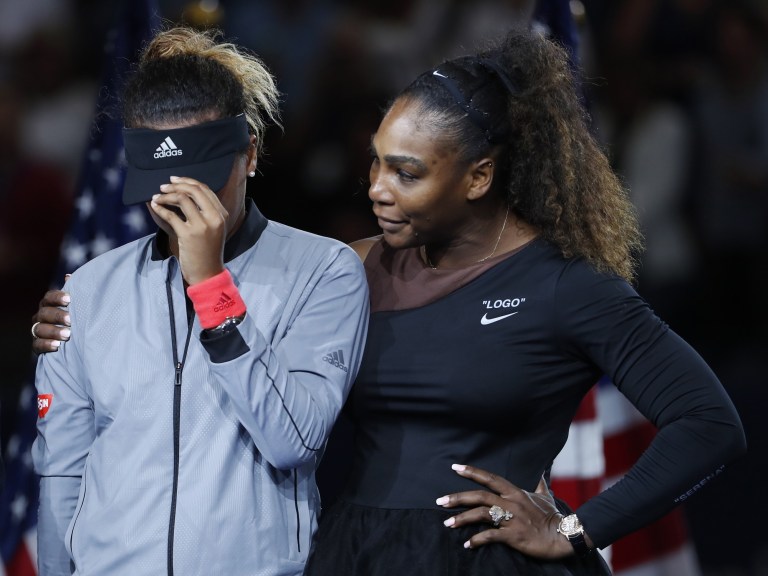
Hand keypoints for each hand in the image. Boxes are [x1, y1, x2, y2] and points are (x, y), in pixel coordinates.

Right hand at [32, 278, 71, 353]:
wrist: (75, 340)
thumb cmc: (76, 317)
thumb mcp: (77, 305)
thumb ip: (74, 292)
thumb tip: (68, 276)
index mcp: (50, 304)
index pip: (49, 297)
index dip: (57, 297)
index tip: (69, 299)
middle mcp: (41, 316)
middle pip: (44, 313)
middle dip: (57, 316)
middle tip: (70, 320)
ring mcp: (38, 330)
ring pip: (40, 329)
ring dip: (54, 331)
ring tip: (67, 334)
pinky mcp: (37, 345)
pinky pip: (37, 345)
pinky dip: (46, 345)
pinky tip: (57, 345)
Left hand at [150, 176, 226, 284]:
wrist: (207, 273)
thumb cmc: (207, 251)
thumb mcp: (212, 229)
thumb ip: (204, 212)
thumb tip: (182, 193)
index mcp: (221, 214)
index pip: (204, 189)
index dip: (187, 181)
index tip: (174, 180)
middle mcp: (214, 217)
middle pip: (194, 190)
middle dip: (176, 185)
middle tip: (163, 186)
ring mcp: (202, 226)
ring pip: (182, 199)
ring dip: (166, 195)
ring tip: (158, 196)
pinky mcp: (188, 234)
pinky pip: (171, 215)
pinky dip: (160, 208)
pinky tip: (155, 206)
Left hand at [436, 464, 572, 558]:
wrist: (564, 536)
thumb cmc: (553, 516)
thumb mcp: (545, 496)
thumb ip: (539, 484)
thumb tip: (541, 471)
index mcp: (515, 492)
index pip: (490, 478)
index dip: (472, 472)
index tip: (455, 467)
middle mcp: (511, 503)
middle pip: (479, 496)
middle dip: (458, 498)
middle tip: (440, 501)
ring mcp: (512, 519)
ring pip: (481, 515)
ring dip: (462, 519)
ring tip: (448, 523)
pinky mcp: (513, 536)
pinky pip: (491, 536)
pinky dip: (477, 540)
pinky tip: (468, 544)